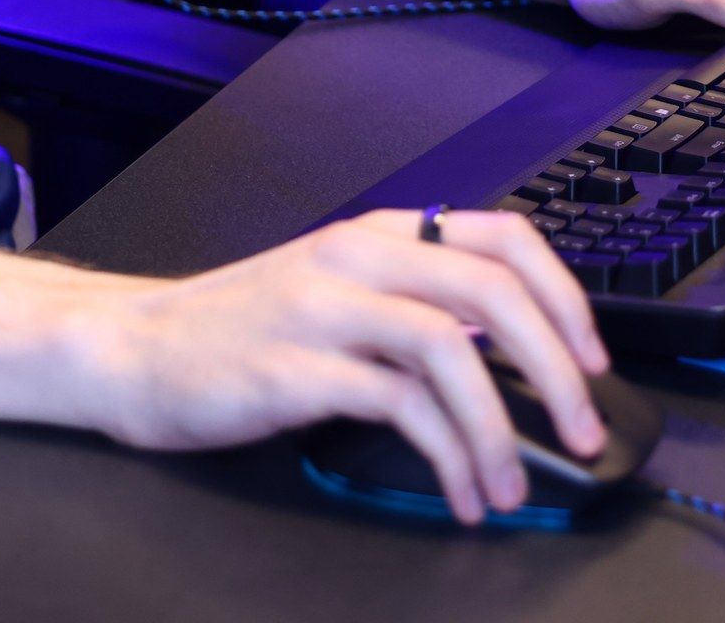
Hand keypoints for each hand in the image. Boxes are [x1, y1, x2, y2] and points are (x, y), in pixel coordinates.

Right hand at [75, 208, 608, 523]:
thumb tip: (508, 353)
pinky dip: (446, 453)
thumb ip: (414, 306)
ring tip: (513, 482)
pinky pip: (399, 406)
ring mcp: (326, 308)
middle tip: (583, 428)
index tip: (592, 356)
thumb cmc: (237, 331)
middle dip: (557, 367)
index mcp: (379, 235)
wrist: (133, 349)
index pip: (502, 236)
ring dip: (501, 427)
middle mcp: (359, 258)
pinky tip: (458, 489)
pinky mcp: (297, 368)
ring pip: (451, 349)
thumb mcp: (336, 294)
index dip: (564, 294)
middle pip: (492, 291)